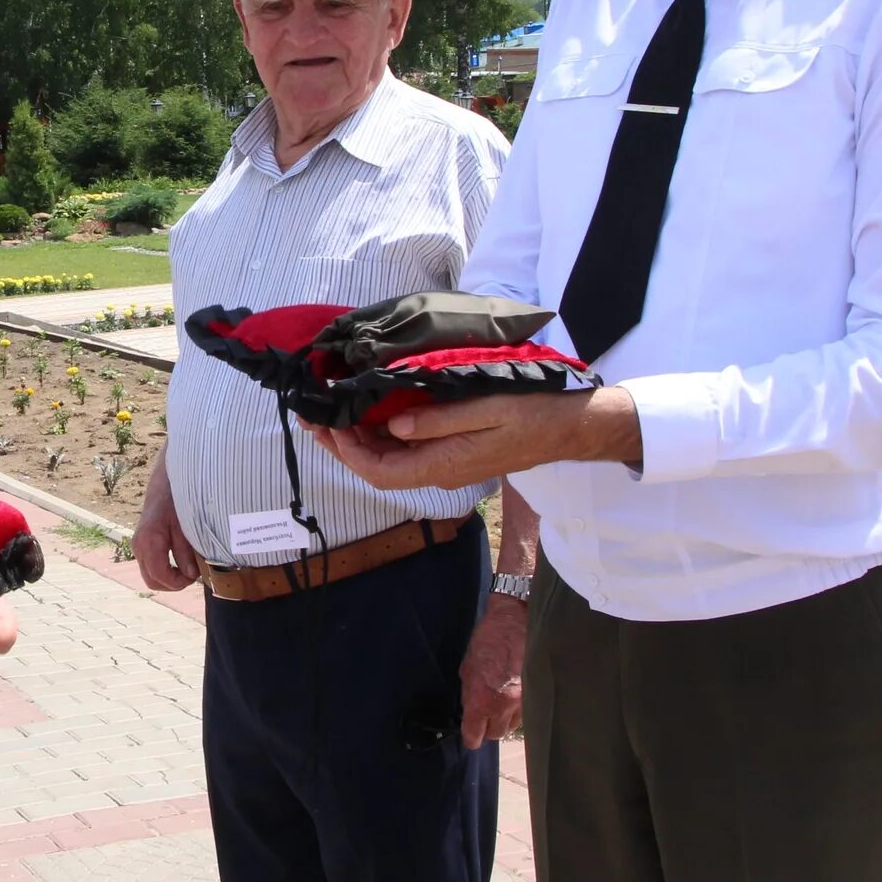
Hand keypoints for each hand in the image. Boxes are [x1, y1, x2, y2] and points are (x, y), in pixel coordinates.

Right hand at [134, 504, 199, 591]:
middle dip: (172, 584)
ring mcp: (137, 547)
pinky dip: (163, 572)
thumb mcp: (186, 527)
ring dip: (167, 579)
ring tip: (186, 571)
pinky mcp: (140, 547)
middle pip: (151, 581)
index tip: (193, 578)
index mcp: (149, 541)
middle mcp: (138, 547)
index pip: (159, 575)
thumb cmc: (176, 503)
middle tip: (191, 577)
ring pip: (149, 576)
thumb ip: (186, 553)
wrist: (163, 486)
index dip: (177, 582)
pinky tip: (177, 564)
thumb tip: (191, 576)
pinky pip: (149, 567)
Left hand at [309, 388, 637, 491]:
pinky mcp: (454, 453)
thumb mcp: (483, 410)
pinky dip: (383, 435)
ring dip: (360, 439)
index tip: (324, 426)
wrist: (568, 425)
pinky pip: (409, 451)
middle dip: (342, 445)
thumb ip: (437, 422)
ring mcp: (448, 464)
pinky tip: (372, 413)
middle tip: (313, 417)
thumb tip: (392, 428)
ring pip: (391, 460)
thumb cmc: (530, 413)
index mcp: (444, 466)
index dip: (347, 453)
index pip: (380, 471)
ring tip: (333, 412)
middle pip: (378, 468)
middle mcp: (440, 471)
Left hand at [458, 594, 527, 748]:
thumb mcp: (468, 667)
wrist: (517, 621)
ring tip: (501, 706)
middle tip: (485, 718)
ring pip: (513, 726)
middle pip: (495, 734)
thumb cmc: (488, 639)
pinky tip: (514, 698)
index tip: (471, 737)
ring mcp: (523, 702)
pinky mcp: (537, 694)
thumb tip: (470, 709)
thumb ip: (469, 693)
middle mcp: (503, 706)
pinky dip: (519, 711)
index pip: (474, 735)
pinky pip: (526, 713)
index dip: (471, 738)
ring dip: (505, 720)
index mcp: (481, 699)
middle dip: (488, 729)